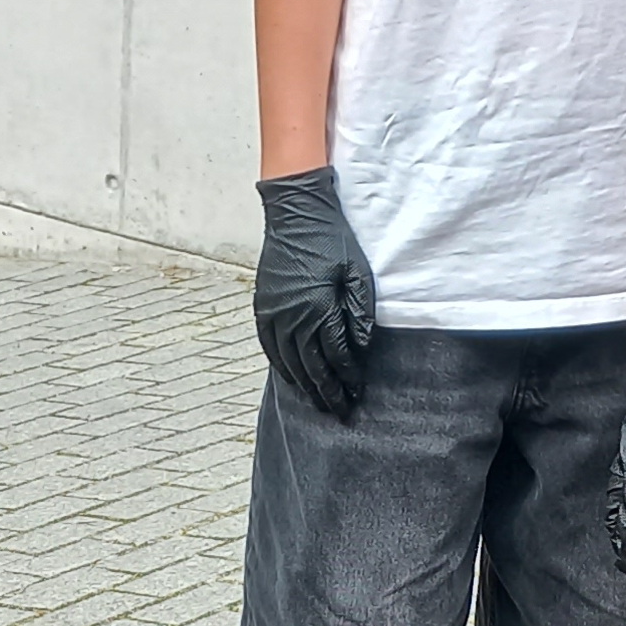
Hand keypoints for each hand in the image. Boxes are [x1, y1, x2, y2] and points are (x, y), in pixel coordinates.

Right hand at [253, 168, 377, 418]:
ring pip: (290, 362)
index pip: (336, 356)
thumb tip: (361, 347)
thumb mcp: (357, 272)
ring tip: (318, 403)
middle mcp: (294, 317)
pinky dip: (282, 368)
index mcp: (320, 308)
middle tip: (338, 412)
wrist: (296, 213)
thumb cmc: (332, 240)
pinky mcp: (264, 307)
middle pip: (312, 367)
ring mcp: (275, 313)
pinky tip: (292, 380)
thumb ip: (360, 311)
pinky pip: (271, 348)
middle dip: (327, 392)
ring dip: (305, 386)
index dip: (348, 378)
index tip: (357, 394)